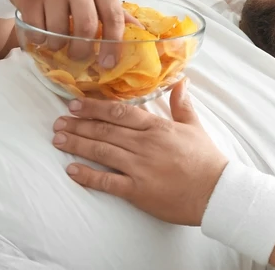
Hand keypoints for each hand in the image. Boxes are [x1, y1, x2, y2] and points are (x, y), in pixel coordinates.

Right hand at [6, 0, 137, 64]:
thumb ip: (114, 10)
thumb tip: (140, 32)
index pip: (113, 16)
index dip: (114, 44)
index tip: (108, 63)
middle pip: (86, 27)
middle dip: (82, 50)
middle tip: (77, 56)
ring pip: (58, 34)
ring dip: (57, 46)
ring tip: (56, 41)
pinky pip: (37, 32)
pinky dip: (39, 40)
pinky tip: (41, 31)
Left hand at [51, 79, 228, 225]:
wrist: (216, 193)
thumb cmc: (206, 160)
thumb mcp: (194, 127)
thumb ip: (182, 104)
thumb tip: (181, 81)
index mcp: (157, 127)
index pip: (119, 112)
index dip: (94, 108)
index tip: (75, 105)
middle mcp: (144, 144)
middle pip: (104, 130)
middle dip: (78, 125)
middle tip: (58, 122)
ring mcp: (139, 167)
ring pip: (101, 151)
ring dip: (77, 144)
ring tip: (58, 140)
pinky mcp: (138, 191)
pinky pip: (107, 181)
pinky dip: (87, 175)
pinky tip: (71, 170)